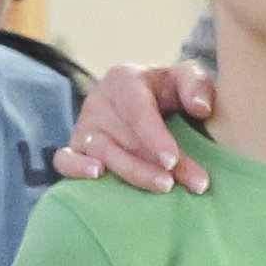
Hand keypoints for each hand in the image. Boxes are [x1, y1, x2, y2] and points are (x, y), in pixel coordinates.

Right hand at [52, 62, 214, 194]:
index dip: (155, 137)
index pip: (138, 110)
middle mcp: (99, 101)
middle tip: (186, 184)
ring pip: (101, 153)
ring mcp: (85, 126)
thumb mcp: (188, 78)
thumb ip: (197, 85)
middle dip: (155, 165)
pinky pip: (65, 160)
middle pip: (124, 138)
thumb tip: (201, 108)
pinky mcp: (76, 148)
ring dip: (132, 173)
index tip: (173, 160)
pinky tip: (98, 177)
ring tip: (163, 187)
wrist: (150, 103)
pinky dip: (76, 169)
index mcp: (124, 80)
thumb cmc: (171, 91)